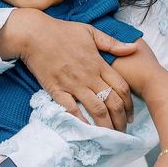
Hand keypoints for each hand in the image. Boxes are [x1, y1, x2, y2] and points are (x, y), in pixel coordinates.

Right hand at [0, 9, 137, 130]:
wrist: (34, 34)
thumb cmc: (62, 31)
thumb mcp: (90, 32)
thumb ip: (112, 42)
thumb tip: (133, 48)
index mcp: (98, 63)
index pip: (121, 87)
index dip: (129, 104)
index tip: (131, 114)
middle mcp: (88, 76)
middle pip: (112, 102)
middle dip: (121, 119)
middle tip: (123, 130)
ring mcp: (73, 84)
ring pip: (96, 110)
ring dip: (106, 125)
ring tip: (110, 135)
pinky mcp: (57, 90)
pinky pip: (72, 110)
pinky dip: (81, 123)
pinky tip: (87, 132)